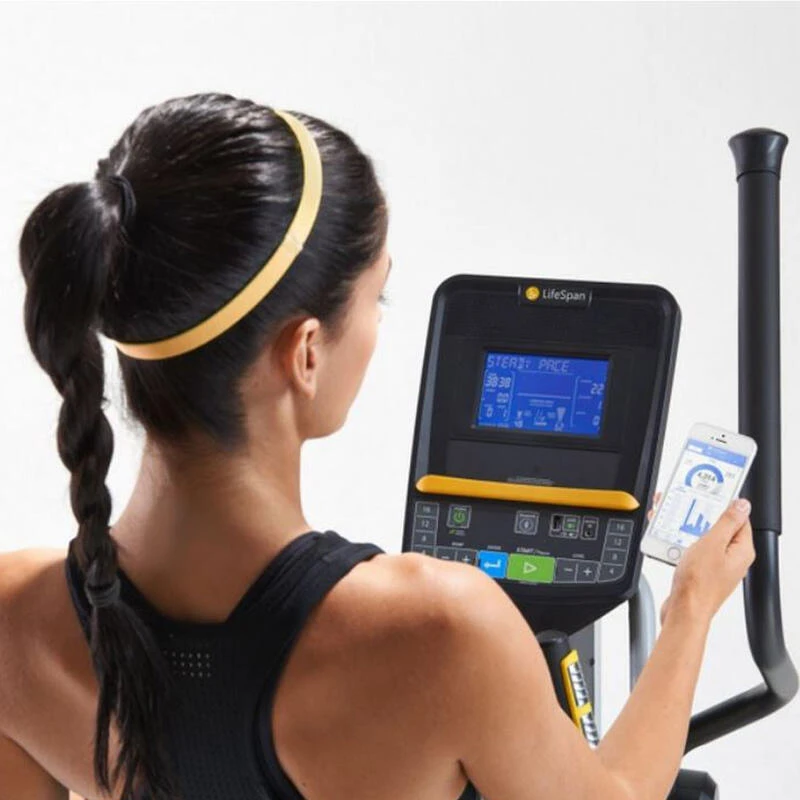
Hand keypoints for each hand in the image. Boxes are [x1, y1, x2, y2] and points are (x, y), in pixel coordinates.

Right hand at [657, 498, 754, 625]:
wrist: (683, 610)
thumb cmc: (699, 584)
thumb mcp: (712, 544)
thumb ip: (727, 522)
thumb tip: (742, 505)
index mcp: (740, 550)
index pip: (738, 519)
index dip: (724, 505)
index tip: (709, 495)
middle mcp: (730, 558)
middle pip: (718, 528)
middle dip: (700, 515)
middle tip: (686, 506)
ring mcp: (715, 565)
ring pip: (702, 538)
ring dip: (686, 529)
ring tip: (672, 522)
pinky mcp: (701, 571)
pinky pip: (692, 550)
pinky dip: (681, 543)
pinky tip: (668, 540)